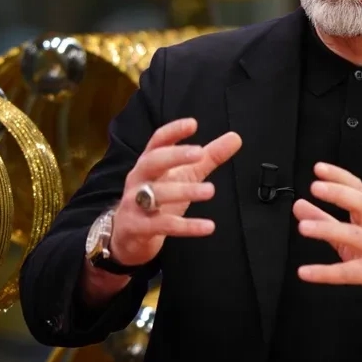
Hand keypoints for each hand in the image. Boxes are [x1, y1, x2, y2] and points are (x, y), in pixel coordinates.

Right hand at [109, 118, 241, 267]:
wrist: (126, 237)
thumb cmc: (156, 199)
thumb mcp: (183, 176)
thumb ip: (208, 158)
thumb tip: (235, 137)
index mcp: (149, 163)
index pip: (157, 141)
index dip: (173, 131)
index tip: (193, 124)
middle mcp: (139, 179)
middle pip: (152, 161)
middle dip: (174, 155)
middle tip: (199, 153)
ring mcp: (135, 203)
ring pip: (157, 194)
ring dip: (184, 191)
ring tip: (210, 190)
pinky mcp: (138, 227)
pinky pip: (163, 225)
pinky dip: (186, 227)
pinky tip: (208, 226)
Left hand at [293, 162, 361, 318]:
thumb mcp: (353, 235)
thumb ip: (325, 219)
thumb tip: (298, 205)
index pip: (359, 189)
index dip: (339, 176)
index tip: (318, 168)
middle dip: (339, 194)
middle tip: (315, 187)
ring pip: (355, 236)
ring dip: (327, 229)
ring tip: (303, 227)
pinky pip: (348, 273)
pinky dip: (324, 272)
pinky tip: (305, 272)